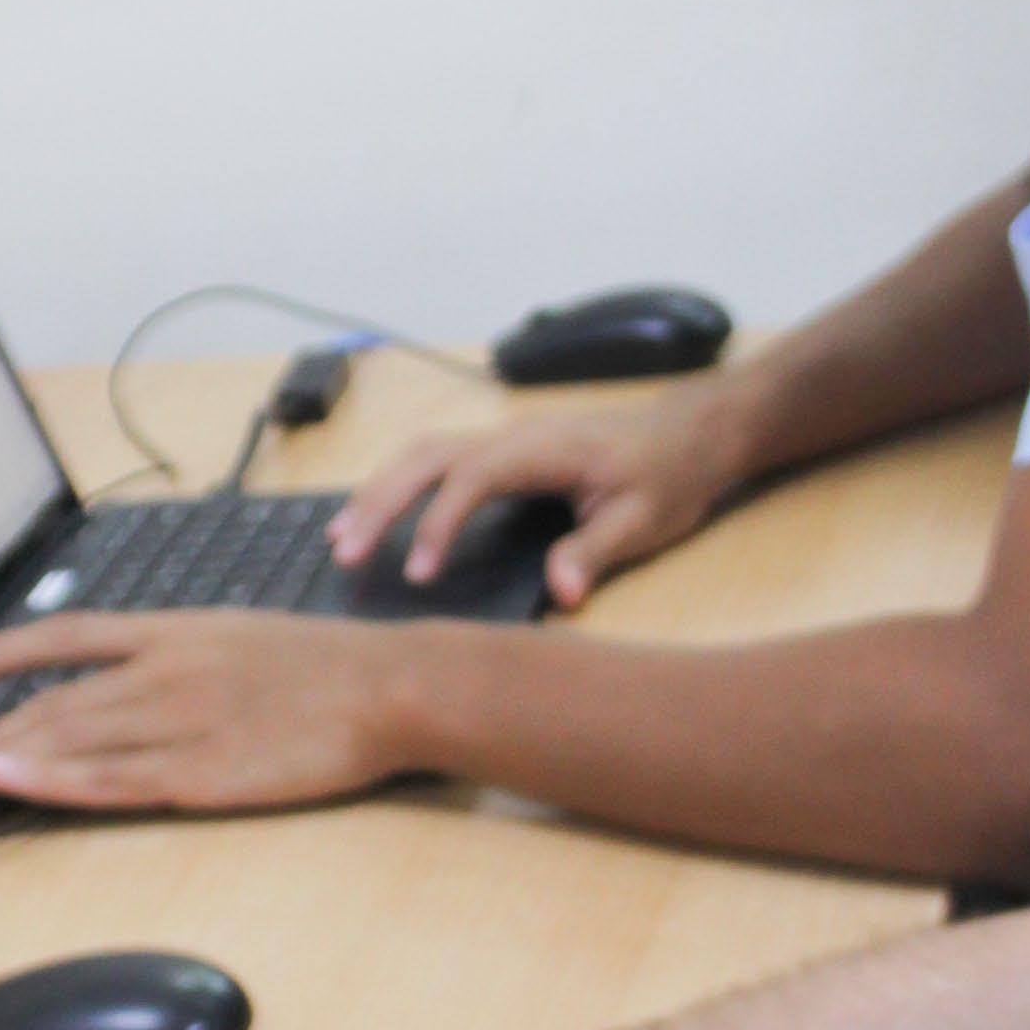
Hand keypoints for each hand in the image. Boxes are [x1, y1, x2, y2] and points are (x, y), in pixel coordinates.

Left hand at [0, 613, 415, 813]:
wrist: (388, 687)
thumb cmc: (329, 669)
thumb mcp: (246, 634)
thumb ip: (190, 653)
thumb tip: (144, 669)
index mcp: (177, 632)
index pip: (74, 637)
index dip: (12, 652)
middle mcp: (165, 670)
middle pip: (58, 703)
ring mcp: (181, 721)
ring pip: (74, 740)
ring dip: (4, 761)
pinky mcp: (203, 772)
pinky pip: (114, 779)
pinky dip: (56, 781)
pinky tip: (14, 783)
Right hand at [329, 387, 758, 608]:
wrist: (687, 437)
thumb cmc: (667, 477)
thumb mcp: (645, 520)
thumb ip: (596, 551)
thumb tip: (561, 593)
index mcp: (544, 449)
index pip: (472, 478)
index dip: (438, 522)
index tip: (418, 573)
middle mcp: (513, 436)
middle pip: (427, 456)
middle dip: (381, 501)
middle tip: (346, 553)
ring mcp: (503, 440)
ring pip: (422, 454)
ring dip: (379, 491)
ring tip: (341, 539)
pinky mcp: (501, 453)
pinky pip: (435, 461)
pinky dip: (397, 485)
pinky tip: (374, 517)